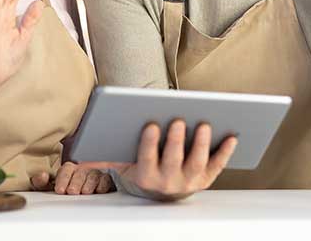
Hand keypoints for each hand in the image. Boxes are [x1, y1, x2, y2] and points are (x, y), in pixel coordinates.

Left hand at [30, 162, 113, 194]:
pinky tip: (99, 190)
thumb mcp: (52, 188)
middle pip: (80, 172)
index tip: (60, 190)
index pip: (66, 169)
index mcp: (70, 170)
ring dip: (89, 183)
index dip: (63, 179)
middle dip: (76, 182)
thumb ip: (42, 183)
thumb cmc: (67, 191)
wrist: (89, 199)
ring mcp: (96, 174)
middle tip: (72, 192)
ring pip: (93, 175)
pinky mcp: (107, 180)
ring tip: (85, 192)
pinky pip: (106, 179)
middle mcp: (83, 170)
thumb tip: (42, 176)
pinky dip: (103, 184)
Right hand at [82, 121, 236, 201]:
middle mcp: (168, 182)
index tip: (150, 124)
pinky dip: (226, 152)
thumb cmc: (142, 165)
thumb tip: (78, 155)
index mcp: (146, 176)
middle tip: (178, 120)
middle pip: (173, 161)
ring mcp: (189, 181)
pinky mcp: (206, 179)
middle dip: (176, 141)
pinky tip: (232, 135)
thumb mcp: (122, 164)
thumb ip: (103, 157)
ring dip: (202, 145)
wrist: (162, 190)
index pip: (147, 159)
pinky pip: (218, 166)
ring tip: (205, 124)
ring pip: (197, 163)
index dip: (149, 143)